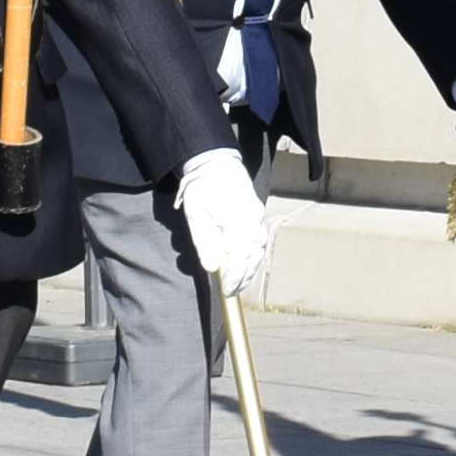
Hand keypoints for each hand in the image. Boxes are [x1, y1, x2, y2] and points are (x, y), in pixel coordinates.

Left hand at [168, 145, 268, 283]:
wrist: (216, 163)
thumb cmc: (203, 188)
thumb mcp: (196, 215)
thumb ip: (205, 242)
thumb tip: (213, 268)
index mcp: (239, 220)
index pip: (240, 257)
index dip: (235, 277)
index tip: (227, 291)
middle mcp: (254, 220)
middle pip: (253, 256)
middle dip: (243, 277)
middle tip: (231, 292)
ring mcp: (258, 216)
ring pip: (258, 249)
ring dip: (250, 268)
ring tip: (239, 282)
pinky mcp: (257, 214)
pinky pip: (259, 240)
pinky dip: (253, 256)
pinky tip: (245, 263)